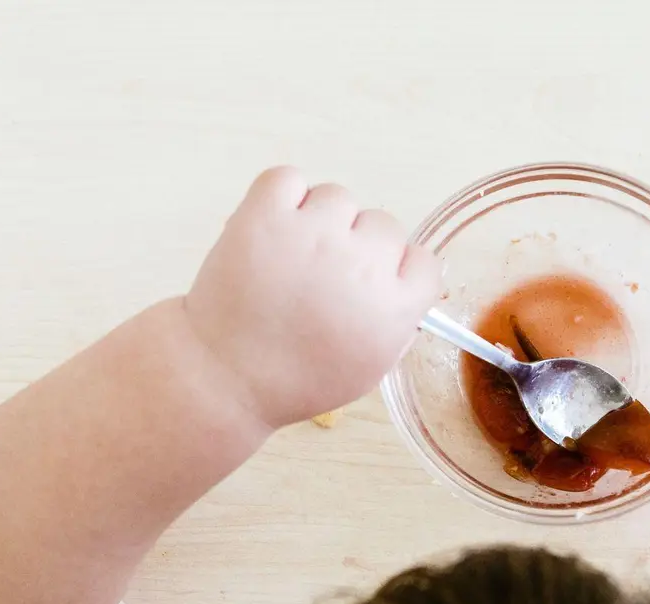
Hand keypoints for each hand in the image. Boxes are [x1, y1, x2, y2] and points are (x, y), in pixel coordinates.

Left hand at [182, 166, 439, 427]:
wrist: (225, 377)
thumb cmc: (297, 379)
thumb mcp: (370, 368)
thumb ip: (398, 322)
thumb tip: (407, 283)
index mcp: (393, 308)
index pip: (423, 261)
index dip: (397, 270)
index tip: (375, 281)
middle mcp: (360, 266)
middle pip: (383, 224)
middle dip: (358, 245)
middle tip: (324, 274)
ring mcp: (313, 235)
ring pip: (338, 198)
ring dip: (320, 219)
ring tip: (292, 255)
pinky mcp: (265, 215)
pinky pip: (289, 178)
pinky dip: (283, 196)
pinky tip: (274, 229)